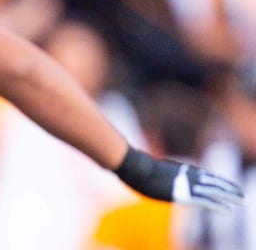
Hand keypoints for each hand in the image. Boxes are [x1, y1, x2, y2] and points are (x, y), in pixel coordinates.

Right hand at [114, 147, 243, 212]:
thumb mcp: (150, 167)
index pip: (206, 176)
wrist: (135, 166)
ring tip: (242, 201)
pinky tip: (228, 210)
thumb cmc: (137, 166)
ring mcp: (187, 184)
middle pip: (215, 182)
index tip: (229, 186)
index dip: (219, 182)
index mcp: (183, 168)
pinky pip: (207, 201)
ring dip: (230, 197)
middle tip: (242, 195)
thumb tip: (151, 170)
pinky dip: (219, 205)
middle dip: (230, 189)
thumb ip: (160, 171)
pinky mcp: (184, 195)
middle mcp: (189, 175)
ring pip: (215, 191)